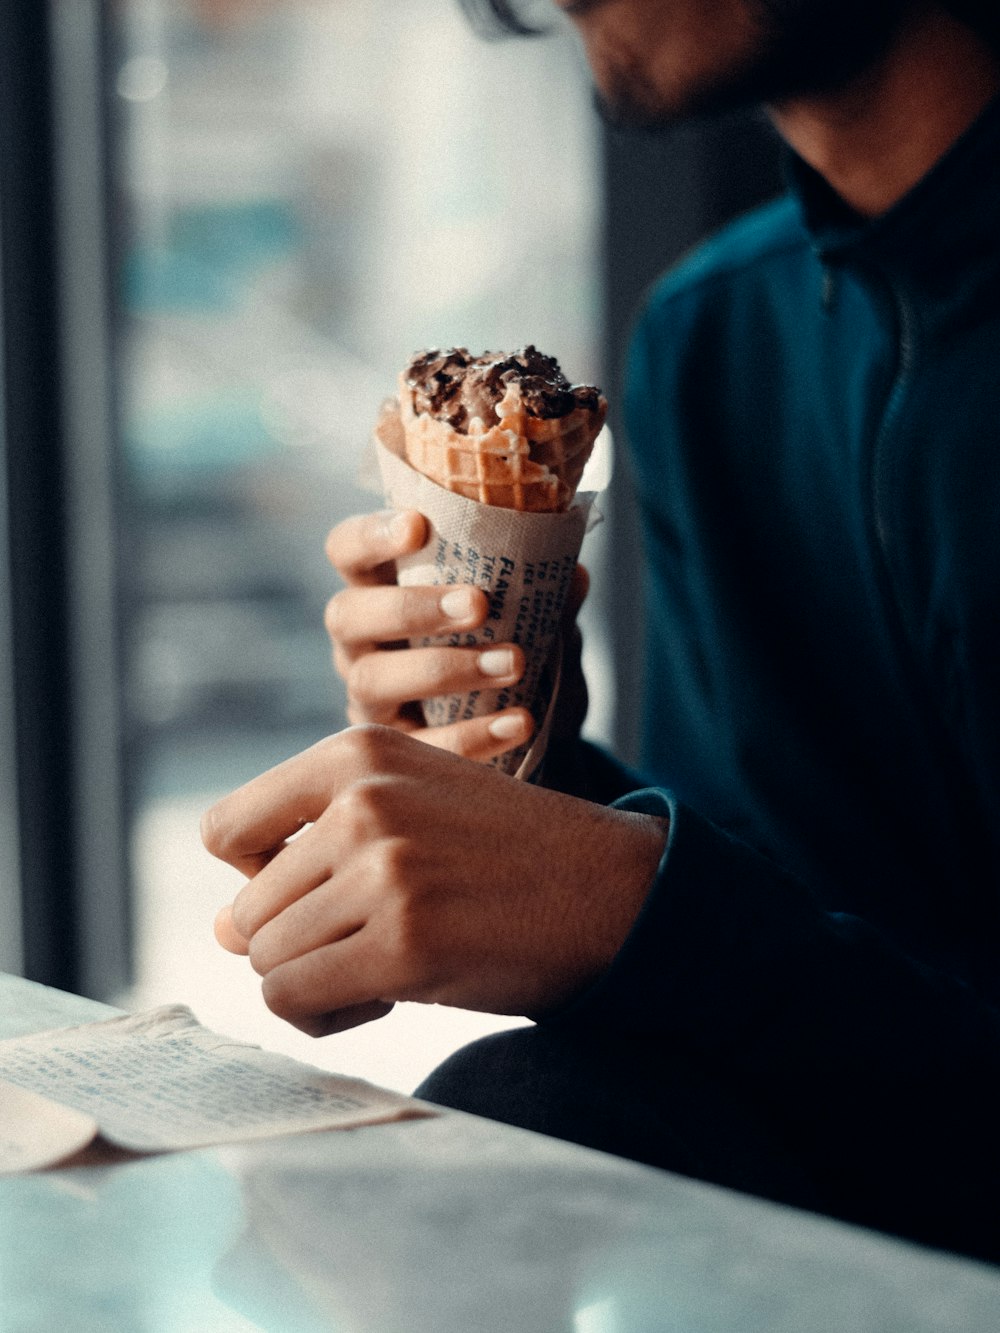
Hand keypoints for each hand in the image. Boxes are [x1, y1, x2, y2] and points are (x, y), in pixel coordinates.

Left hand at [202, 726, 668, 1035]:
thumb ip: (311, 853)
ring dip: (316, 981)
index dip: (253, 880)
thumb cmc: (504, 854)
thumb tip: (220, 932)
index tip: (310, 897)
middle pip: (247, 911)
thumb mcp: (410, 809)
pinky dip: (326, 1015)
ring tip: (383, 966)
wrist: (611, 891)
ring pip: (267, 959)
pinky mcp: (404, 944)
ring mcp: (384, 871)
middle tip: (366, 944)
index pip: (226, 831)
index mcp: (356, 753)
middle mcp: (362, 803)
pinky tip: (385, 997)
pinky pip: (297, 1000)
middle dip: (296, 944)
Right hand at [325, 509, 533, 763]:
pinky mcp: (394, 751)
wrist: (527, 730)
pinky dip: (471, 736)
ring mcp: (369, 698)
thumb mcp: (535, 620)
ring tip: (511, 664)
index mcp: (381, 588)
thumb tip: (572, 575)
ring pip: (371, 681)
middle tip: (476, 604)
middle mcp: (361, 641)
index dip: (370, 535)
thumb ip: (546, 599)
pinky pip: (419, 746)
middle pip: (347, 615)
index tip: (417, 525)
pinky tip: (518, 721)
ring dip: (444, 669)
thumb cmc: (512, 651)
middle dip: (411, 608)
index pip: (348, 549)